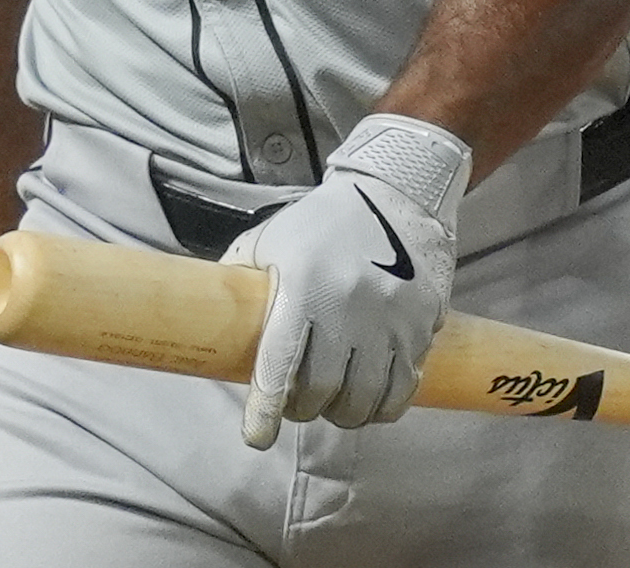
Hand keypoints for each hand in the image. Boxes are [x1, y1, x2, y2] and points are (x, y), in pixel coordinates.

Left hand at [222, 113, 470, 448]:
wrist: (395, 193)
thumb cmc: (322, 221)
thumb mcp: (271, 238)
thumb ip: (239, 277)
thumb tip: (207, 316)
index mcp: (302, 287)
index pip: (279, 363)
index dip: (265, 408)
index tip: (257, 435)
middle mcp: (347, 307)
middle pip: (323, 390)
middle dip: (305, 408)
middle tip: (299, 402)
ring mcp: (389, 320)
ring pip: (364, 398)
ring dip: (344, 413)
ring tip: (335, 404)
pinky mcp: (421, 325)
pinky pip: (403, 388)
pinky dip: (383, 406)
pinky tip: (371, 399)